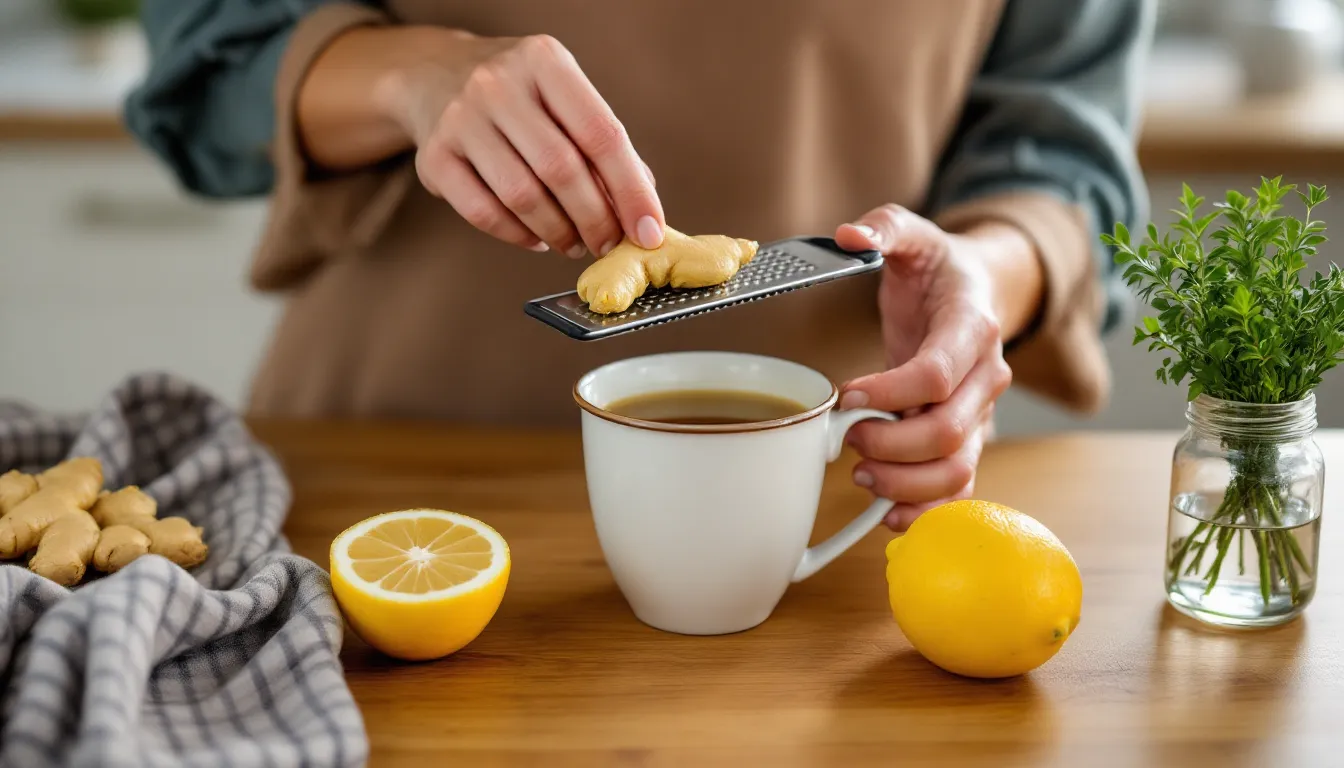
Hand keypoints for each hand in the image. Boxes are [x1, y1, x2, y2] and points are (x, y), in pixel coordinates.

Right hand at [385, 32, 663, 256]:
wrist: (435, 76)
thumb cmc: (519, 96)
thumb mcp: (564, 97)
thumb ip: (603, 146)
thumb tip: (643, 209)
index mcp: (545, 61)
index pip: (601, 134)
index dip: (631, 190)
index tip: (648, 230)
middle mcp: (498, 83)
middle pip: (561, 169)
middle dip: (595, 219)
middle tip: (608, 244)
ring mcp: (460, 118)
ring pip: (522, 196)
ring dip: (558, 232)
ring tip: (574, 243)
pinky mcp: (434, 156)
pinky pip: (483, 212)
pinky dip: (518, 236)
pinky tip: (536, 238)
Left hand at [833, 205, 1041, 529]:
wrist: (979, 292)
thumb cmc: (939, 271)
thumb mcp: (913, 235)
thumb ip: (885, 226)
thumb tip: (851, 235)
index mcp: (971, 327)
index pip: (936, 375)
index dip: (889, 393)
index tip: (845, 396)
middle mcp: (985, 377)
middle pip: (947, 432)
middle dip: (891, 445)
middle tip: (847, 438)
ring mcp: (980, 413)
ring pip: (957, 469)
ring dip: (906, 485)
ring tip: (861, 476)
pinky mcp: (967, 438)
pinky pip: (958, 487)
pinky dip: (927, 510)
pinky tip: (888, 516)